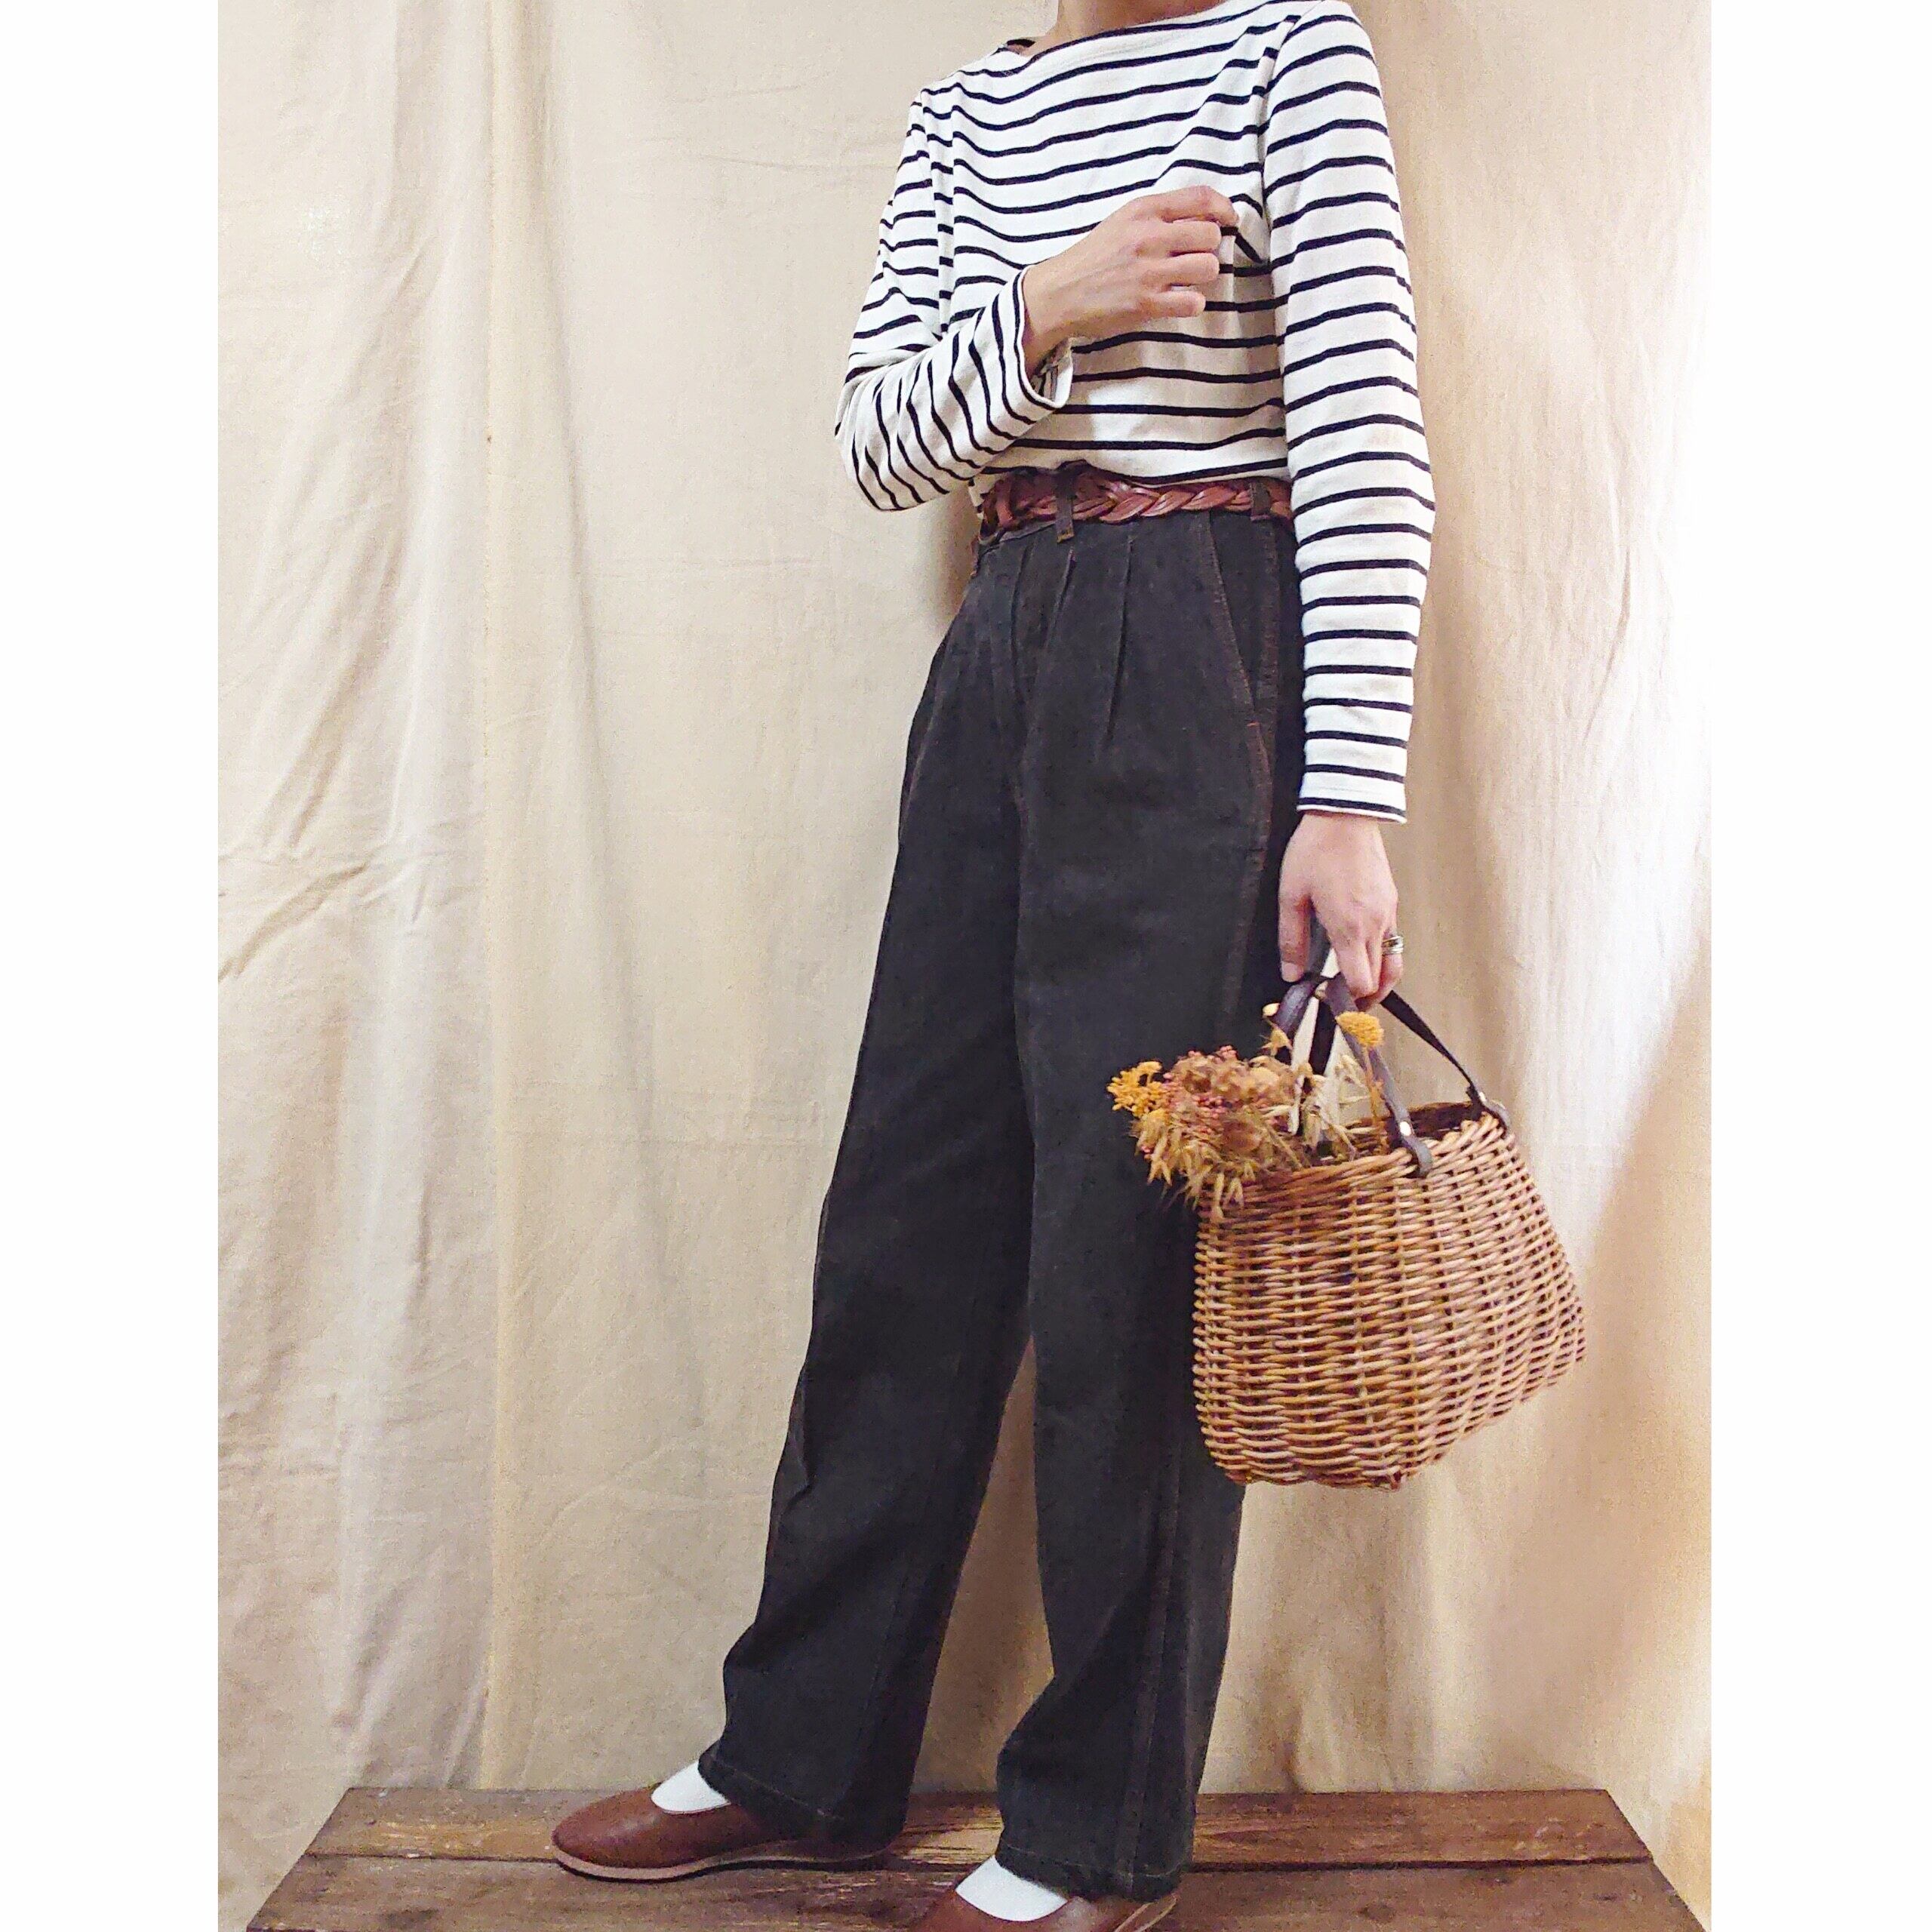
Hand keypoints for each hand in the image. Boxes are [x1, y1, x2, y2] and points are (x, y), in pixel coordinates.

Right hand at [1020, 186, 1237, 362]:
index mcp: (1143, 210)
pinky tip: (1179, 301)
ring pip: (1208, 267)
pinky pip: (1193, 302)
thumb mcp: (1123, 221)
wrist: (1058, 292)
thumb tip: (1206, 217)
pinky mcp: (1145, 303)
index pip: (1200, 198)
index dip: (1223, 208)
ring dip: (1203, 276)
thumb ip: (1159, 215)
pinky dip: (1192, 303)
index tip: (1229, 220)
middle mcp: (1147, 236)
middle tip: (1193, 258)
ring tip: (1186, 280)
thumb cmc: (1094, 257)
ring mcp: (1147, 271)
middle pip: (1210, 234)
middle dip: (1208, 248)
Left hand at [1277, 812, 1401, 1005]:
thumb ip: (1291, 939)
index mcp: (1349, 927)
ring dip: (1378, 980)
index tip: (1328, 1001)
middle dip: (1363, 997)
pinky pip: (1392, 940)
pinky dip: (1381, 957)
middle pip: (1380, 979)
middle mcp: (1375, 924)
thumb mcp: (1291, 895)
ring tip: (1357, 989)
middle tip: (1341, 1003)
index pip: (1362, 983)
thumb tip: (1291, 975)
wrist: (1346, 814)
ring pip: (1392, 962)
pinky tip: (1360, 953)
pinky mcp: (1391, 901)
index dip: (1347, 1000)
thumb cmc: (1315, 851)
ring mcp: (1388, 913)